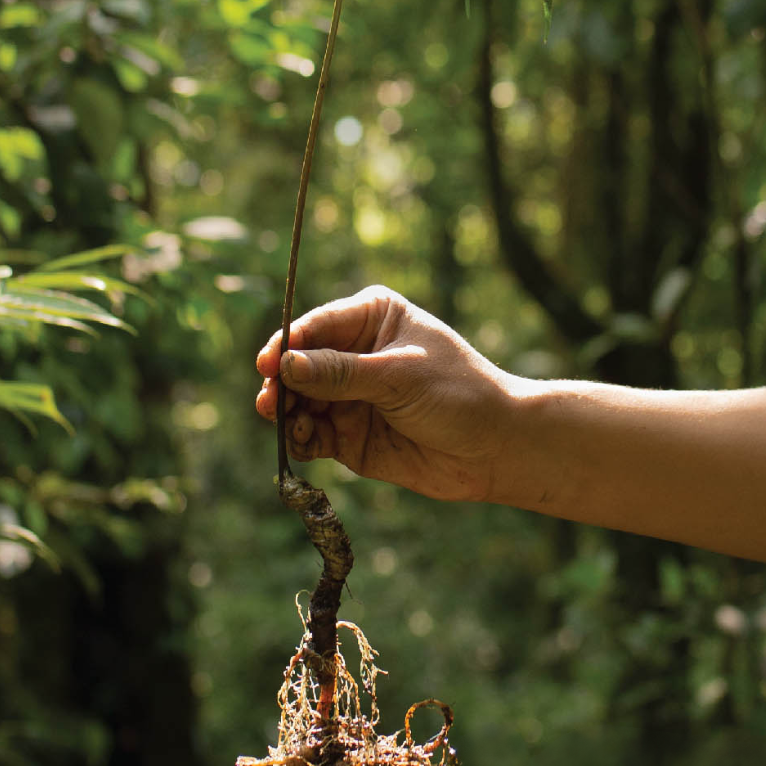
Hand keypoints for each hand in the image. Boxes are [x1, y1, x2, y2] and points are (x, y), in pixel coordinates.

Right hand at [255, 286, 512, 501]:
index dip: (287, 345)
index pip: (315, 326)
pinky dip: (300, 439)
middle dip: (282, 383)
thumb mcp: (398, 377)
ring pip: (299, 402)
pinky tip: (302, 441)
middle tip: (271, 401)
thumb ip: (340, 373)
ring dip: (286, 413)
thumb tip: (285, 364)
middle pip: (299, 365)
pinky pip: (311, 435)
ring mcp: (349, 396)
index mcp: (371, 318)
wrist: (496, 448)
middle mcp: (354, 353)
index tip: (268, 364)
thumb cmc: (458, 394)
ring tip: (285, 423)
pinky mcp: (349, 435)